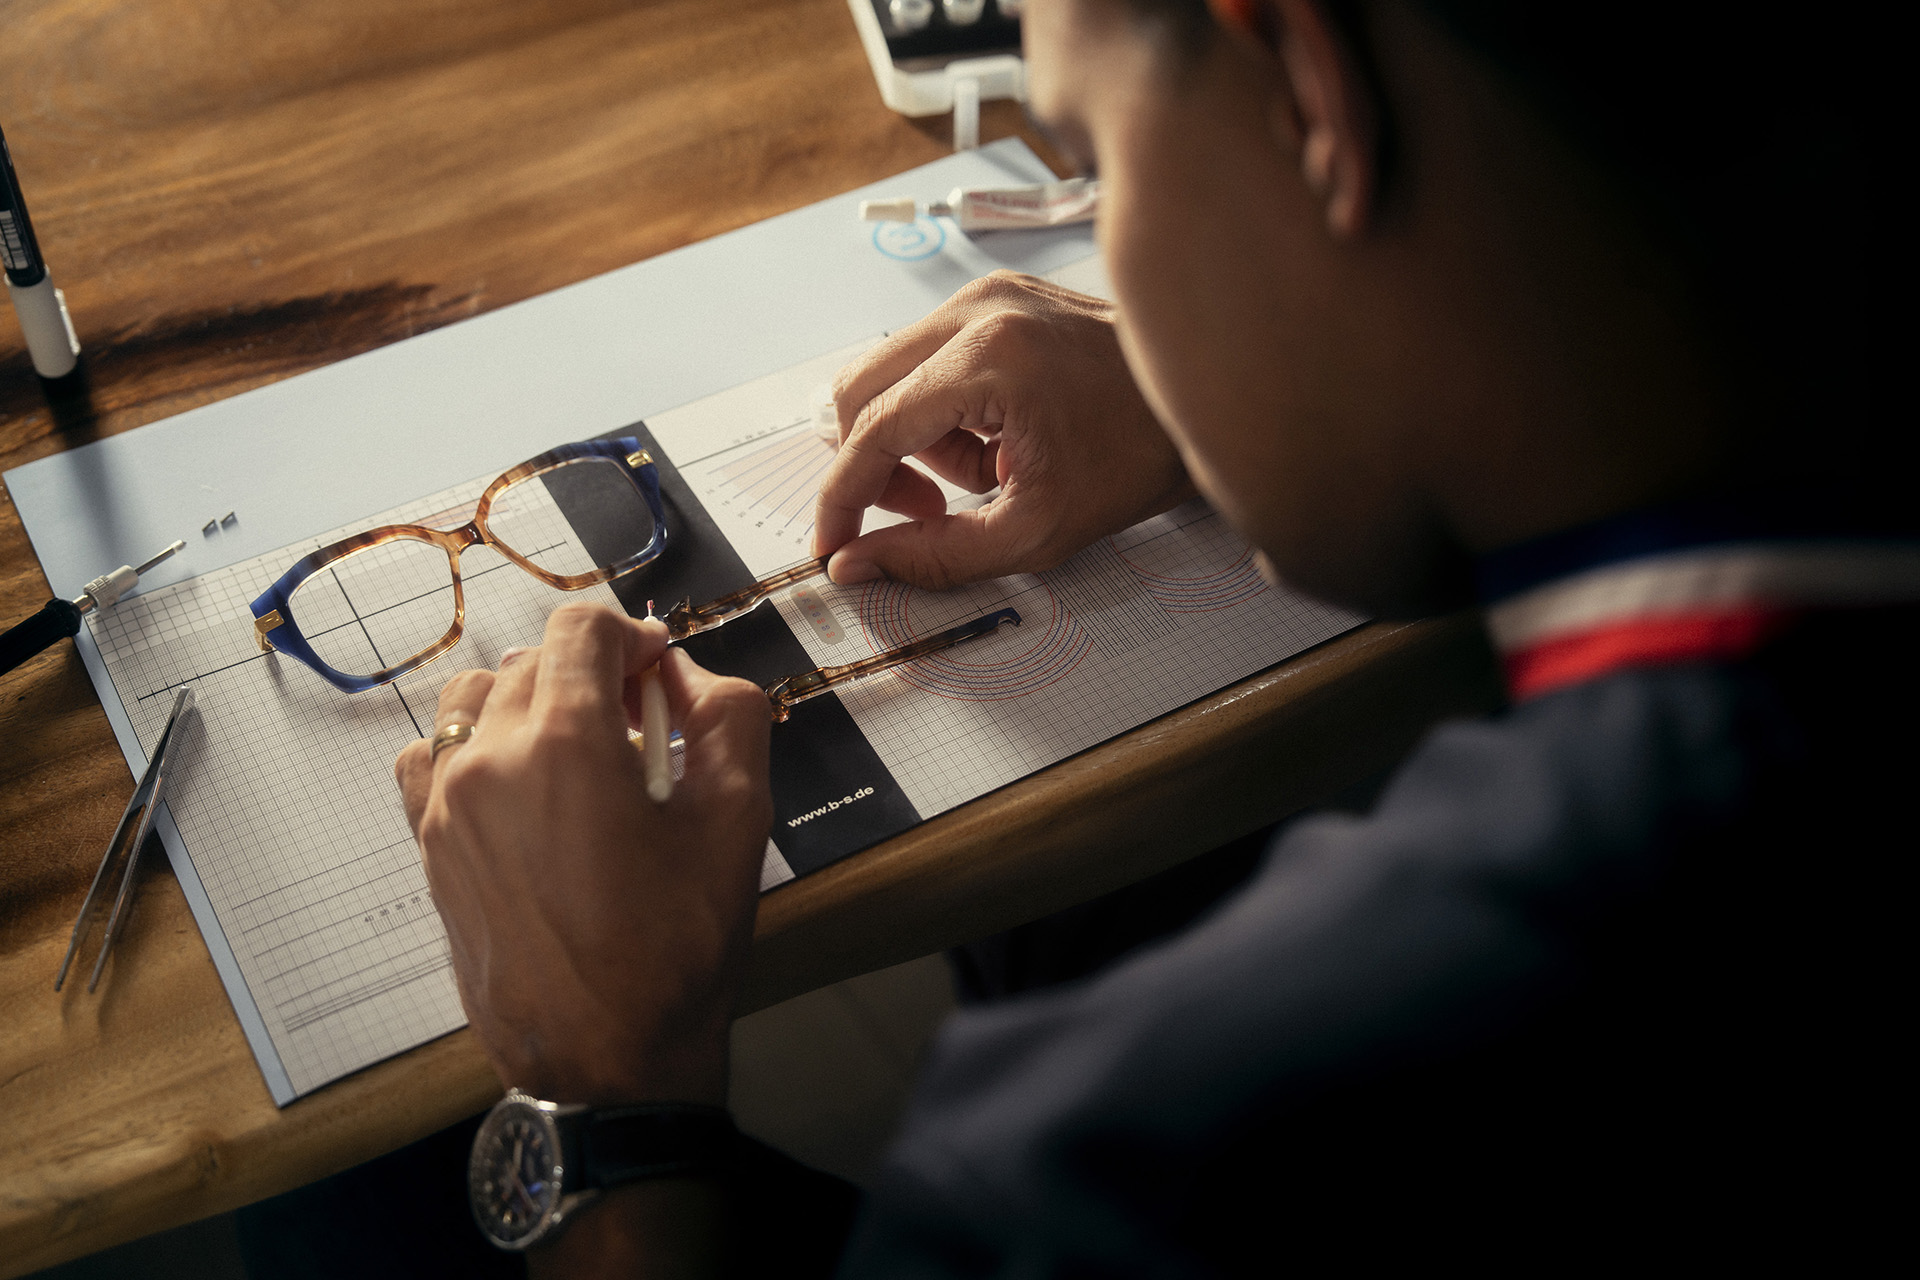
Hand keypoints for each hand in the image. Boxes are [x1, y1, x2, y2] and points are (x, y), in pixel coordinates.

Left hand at [394, 604, 772, 1105]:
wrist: (607, 1059)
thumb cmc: (677, 947)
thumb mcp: (739, 820)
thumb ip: (730, 717)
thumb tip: (691, 677)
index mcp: (565, 741)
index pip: (581, 626)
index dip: (633, 636)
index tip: (662, 679)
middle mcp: (489, 759)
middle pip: (534, 660)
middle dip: (593, 674)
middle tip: (642, 730)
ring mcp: (446, 805)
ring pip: (476, 698)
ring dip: (531, 702)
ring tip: (579, 757)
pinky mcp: (429, 848)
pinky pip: (432, 758)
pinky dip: (475, 748)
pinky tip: (520, 789)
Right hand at [812, 269, 1193, 588]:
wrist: (1201, 404)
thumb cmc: (1136, 461)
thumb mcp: (1035, 531)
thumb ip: (936, 555)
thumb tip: (855, 566)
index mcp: (990, 359)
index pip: (874, 429)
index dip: (843, 496)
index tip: (831, 542)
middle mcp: (978, 308)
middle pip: (861, 390)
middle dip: (874, 466)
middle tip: (923, 514)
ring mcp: (986, 293)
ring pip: (889, 376)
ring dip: (913, 440)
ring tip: (983, 475)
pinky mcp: (995, 295)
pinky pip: (926, 358)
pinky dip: (940, 411)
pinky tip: (995, 440)